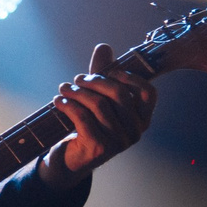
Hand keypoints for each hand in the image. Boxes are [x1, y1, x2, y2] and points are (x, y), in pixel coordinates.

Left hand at [40, 43, 156, 187]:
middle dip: (95, 81)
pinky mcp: (100, 148)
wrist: (70, 159)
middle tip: (76, 79)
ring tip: (63, 88)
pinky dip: (68, 105)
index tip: (110, 70)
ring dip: (76, 92)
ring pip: (99, 105)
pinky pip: (83, 118)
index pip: (148, 93)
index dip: (131, 77)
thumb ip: (102, 74)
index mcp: (142, 118)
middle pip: (119, 95)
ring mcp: (119, 142)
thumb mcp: (96, 98)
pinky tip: (58, 101)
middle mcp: (136, 131)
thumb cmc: (87, 125)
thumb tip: (104, 47)